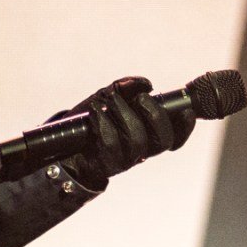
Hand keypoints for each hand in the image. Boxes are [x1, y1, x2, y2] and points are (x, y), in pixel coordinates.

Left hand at [62, 76, 195, 189]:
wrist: (60, 143)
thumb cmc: (90, 120)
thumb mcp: (107, 98)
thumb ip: (125, 88)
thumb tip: (146, 84)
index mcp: (148, 135)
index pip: (174, 136)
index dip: (185, 126)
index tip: (186, 109)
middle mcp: (141, 150)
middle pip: (162, 140)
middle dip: (156, 115)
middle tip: (142, 98)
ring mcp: (125, 158)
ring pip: (138, 140)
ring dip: (125, 114)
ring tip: (110, 99)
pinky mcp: (106, 163)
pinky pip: (113, 144)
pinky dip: (105, 123)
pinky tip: (95, 112)